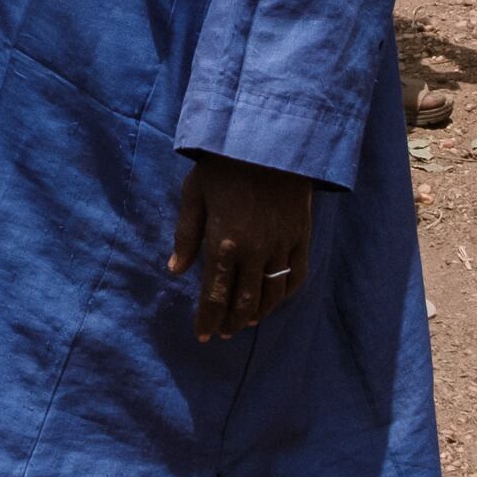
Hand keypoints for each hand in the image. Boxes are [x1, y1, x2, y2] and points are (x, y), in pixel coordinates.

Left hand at [169, 153, 315, 340]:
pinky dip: (284, 294)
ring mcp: (281, 247)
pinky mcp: (301, 237)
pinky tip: (274, 300)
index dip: (207, 320)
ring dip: (257, 314)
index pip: (214, 296)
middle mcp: (253, 253)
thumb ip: (186, 235)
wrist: (270, 140)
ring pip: (270, 295)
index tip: (202, 335)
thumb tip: (175, 271)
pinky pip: (295, 276)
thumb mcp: (194, 194)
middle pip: (243, 303)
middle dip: (231, 323)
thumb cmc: (224, 164)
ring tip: (246, 323)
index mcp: (223, 244)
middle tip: (223, 333)